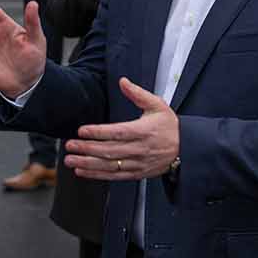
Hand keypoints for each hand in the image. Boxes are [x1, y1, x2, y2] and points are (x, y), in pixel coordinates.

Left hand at [63, 77, 179, 179]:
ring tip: (70, 160)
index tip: (81, 130)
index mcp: (143, 131)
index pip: (117, 132)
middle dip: (87, 148)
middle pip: (109, 150)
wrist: (187, 149)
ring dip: (87, 164)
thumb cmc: (170, 126)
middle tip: (70, 145)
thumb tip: (123, 81)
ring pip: (109, 165)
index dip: (98, 132)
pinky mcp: (137, 173)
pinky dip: (97, 175)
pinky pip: (115, 176)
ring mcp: (138, 163)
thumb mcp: (157, 105)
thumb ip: (138, 94)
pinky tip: (82, 171)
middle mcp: (140, 149)